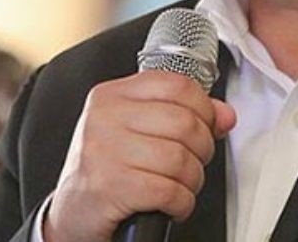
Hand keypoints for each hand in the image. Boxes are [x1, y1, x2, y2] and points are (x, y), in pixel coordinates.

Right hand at [44, 72, 236, 241]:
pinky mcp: (109, 187)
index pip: (177, 85)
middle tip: (193, 163)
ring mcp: (104, 152)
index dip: (204, 108)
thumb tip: (225, 115)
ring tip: (181, 186)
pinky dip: (181, 203)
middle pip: (184, 122)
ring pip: (180, 158)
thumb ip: (182, 115)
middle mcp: (105, 118)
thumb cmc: (107, 169)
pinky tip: (172, 204)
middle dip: (202, 149)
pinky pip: (169, 191)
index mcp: (112, 95)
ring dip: (192, 180)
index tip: (205, 126)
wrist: (72, 213)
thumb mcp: (137, 132)